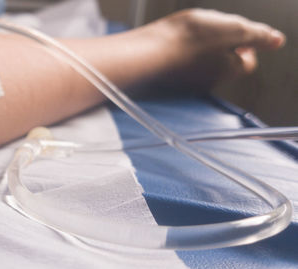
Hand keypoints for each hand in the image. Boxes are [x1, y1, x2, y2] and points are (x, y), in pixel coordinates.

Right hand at [145, 8, 285, 91]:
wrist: (145, 56)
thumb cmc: (185, 41)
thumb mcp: (231, 28)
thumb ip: (257, 34)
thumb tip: (277, 40)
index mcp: (230, 69)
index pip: (247, 61)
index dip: (245, 45)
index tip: (234, 35)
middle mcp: (210, 83)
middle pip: (223, 66)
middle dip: (219, 50)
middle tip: (206, 32)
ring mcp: (187, 87)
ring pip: (199, 69)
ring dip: (196, 55)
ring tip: (183, 39)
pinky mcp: (166, 87)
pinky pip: (178, 73)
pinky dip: (176, 61)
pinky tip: (167, 49)